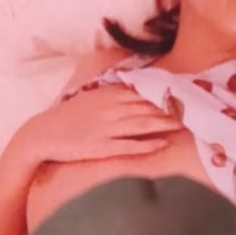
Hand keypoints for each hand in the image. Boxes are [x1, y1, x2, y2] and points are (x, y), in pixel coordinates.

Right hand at [16, 83, 183, 165]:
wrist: (42, 134)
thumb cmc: (67, 116)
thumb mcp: (89, 97)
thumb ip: (111, 92)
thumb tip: (132, 87)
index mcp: (107, 95)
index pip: (141, 92)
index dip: (163, 93)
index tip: (183, 92)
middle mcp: (110, 109)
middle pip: (146, 107)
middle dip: (170, 107)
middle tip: (193, 108)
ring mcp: (106, 129)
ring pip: (142, 124)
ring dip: (164, 124)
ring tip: (184, 123)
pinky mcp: (101, 147)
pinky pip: (128, 146)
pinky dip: (146, 145)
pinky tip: (162, 144)